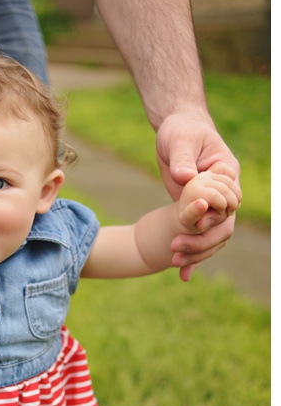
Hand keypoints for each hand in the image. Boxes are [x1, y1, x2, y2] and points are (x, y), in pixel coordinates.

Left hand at [155, 109, 240, 279]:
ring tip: (176, 266)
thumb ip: (182, 159)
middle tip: (177, 251)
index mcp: (226, 173)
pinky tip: (181, 274)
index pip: (230, 202)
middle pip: (223, 224)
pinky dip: (190, 252)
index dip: (215, 216)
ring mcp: (209, 203)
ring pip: (211, 234)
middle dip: (202, 241)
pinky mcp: (193, 209)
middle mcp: (222, 192)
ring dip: (197, 252)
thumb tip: (184, 176)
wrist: (175, 130)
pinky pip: (196, 234)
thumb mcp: (180, 141)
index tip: (194, 223)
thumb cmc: (182, 130)